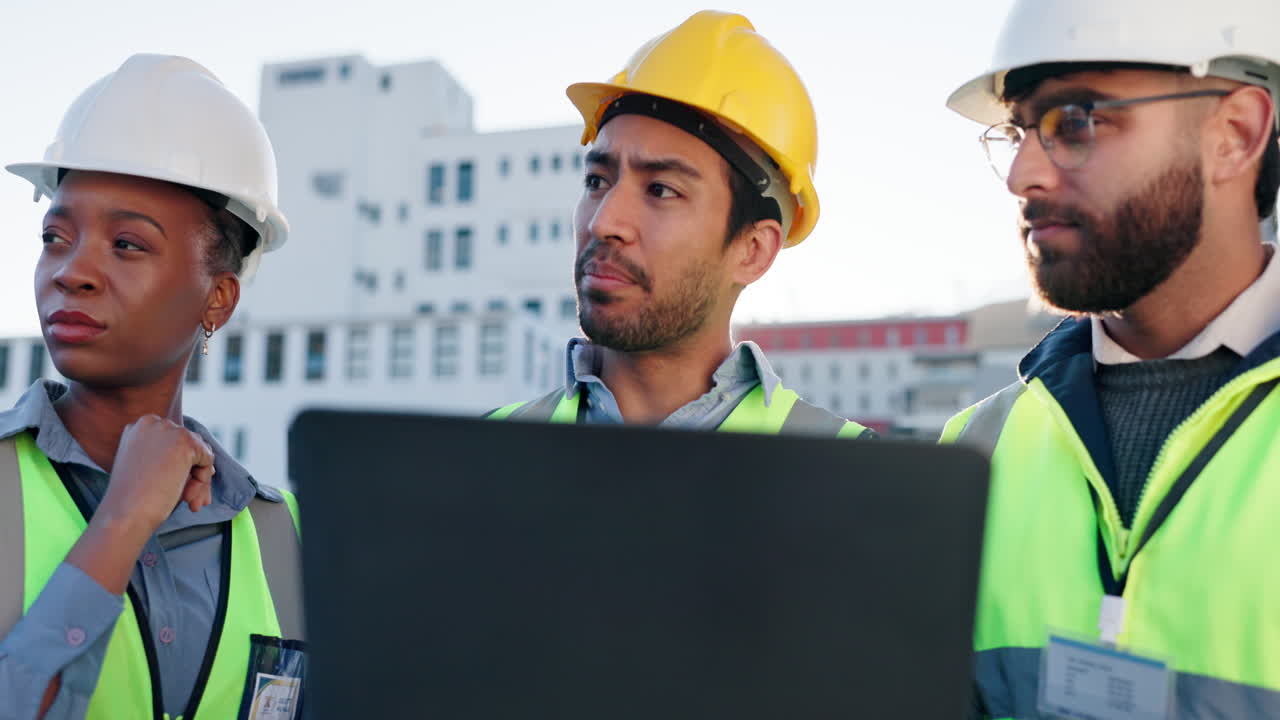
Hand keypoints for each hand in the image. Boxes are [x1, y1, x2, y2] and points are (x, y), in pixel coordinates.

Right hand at [98, 415, 215, 536]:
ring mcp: (168, 429)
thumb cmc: (135, 500)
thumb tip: (209, 466)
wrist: (124, 515)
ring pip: (200, 452)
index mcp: (138, 428)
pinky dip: (203, 480)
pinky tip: (187, 496)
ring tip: (191, 504)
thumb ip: (174, 460)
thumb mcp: (151, 472)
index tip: (181, 492)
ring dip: (200, 480)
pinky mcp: (184, 440)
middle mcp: (152, 422)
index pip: (174, 441)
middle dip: (194, 474)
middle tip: (192, 502)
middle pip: (190, 445)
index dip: (181, 467)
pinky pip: (207, 458)